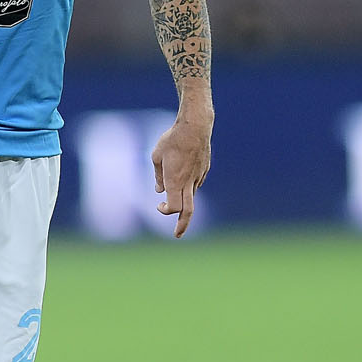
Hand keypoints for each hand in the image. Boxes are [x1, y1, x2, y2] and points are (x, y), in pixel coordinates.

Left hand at [150, 112, 211, 237]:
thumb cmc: (172, 139)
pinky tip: (182, 172)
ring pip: (191, 195)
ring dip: (182, 199)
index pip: (174, 207)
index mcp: (175, 181)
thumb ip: (158, 176)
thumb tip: (159, 191)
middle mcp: (189, 182)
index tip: (160, 206)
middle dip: (182, 225)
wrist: (195, 126)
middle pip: (188, 211)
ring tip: (173, 190)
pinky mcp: (204, 170)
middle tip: (177, 235)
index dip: (166, 211)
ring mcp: (198, 176)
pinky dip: (188, 185)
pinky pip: (196, 183)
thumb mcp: (157, 156)